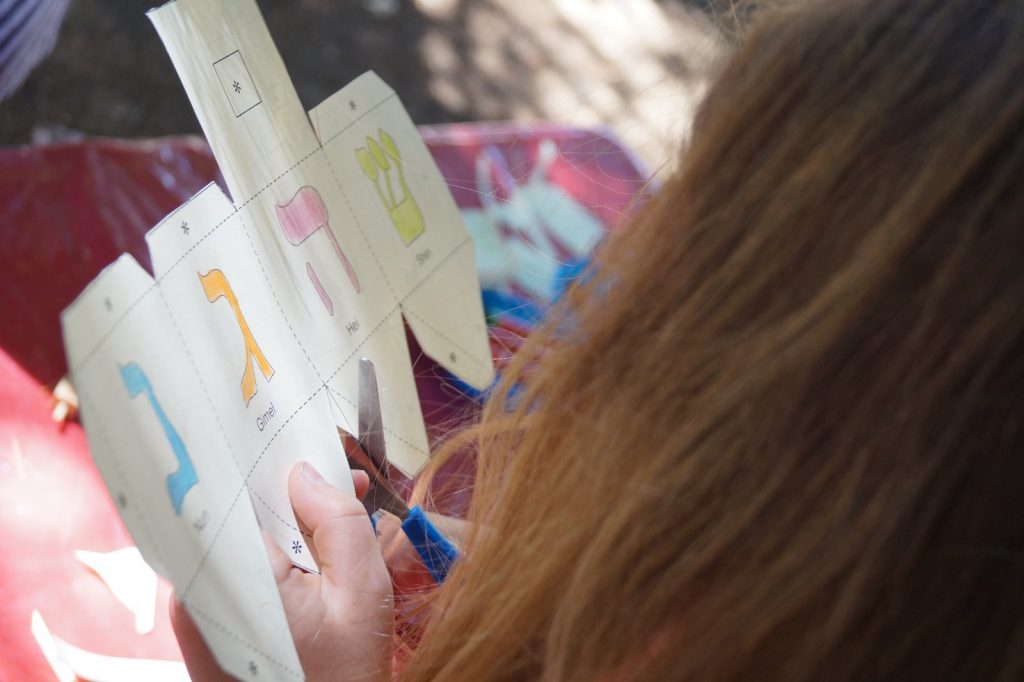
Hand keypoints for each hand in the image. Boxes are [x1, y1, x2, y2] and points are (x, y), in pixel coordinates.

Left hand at [171, 463, 393, 680]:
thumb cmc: (341, 680)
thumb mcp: (362, 595)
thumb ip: (341, 524)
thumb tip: (310, 474)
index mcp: (229, 576)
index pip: (240, 491)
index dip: (274, 462)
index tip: (309, 443)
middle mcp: (195, 591)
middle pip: (240, 514)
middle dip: (291, 495)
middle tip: (341, 483)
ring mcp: (196, 614)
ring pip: (241, 543)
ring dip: (287, 527)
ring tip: (337, 518)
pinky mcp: (206, 629)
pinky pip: (239, 572)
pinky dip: (276, 559)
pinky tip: (315, 560)